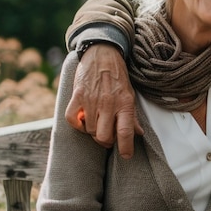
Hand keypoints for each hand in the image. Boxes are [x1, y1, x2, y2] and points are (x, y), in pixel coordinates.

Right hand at [65, 43, 142, 158]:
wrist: (103, 54)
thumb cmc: (118, 76)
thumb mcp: (130, 94)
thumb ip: (133, 115)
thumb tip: (138, 133)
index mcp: (125, 104)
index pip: (125, 132)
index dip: (126, 148)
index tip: (127, 156)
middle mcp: (109, 104)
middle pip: (104, 137)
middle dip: (106, 141)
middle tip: (107, 136)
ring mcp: (92, 100)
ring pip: (89, 130)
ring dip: (92, 131)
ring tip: (97, 122)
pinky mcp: (77, 96)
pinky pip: (72, 120)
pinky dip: (77, 124)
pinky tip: (83, 119)